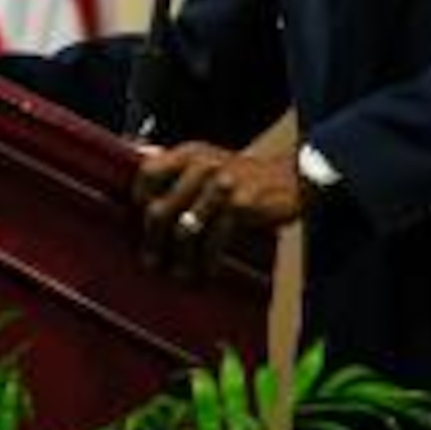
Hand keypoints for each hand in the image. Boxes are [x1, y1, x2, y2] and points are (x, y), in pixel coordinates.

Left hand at [131, 140, 305, 277]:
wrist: (292, 178)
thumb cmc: (242, 178)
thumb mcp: (209, 164)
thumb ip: (178, 173)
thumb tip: (139, 194)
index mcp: (189, 153)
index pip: (147, 173)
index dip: (137, 203)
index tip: (138, 228)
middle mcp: (202, 164)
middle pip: (160, 209)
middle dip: (153, 242)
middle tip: (151, 263)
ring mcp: (222, 184)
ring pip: (185, 230)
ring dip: (180, 260)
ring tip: (179, 276)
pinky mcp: (241, 205)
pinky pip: (214, 240)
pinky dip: (207, 262)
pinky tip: (207, 272)